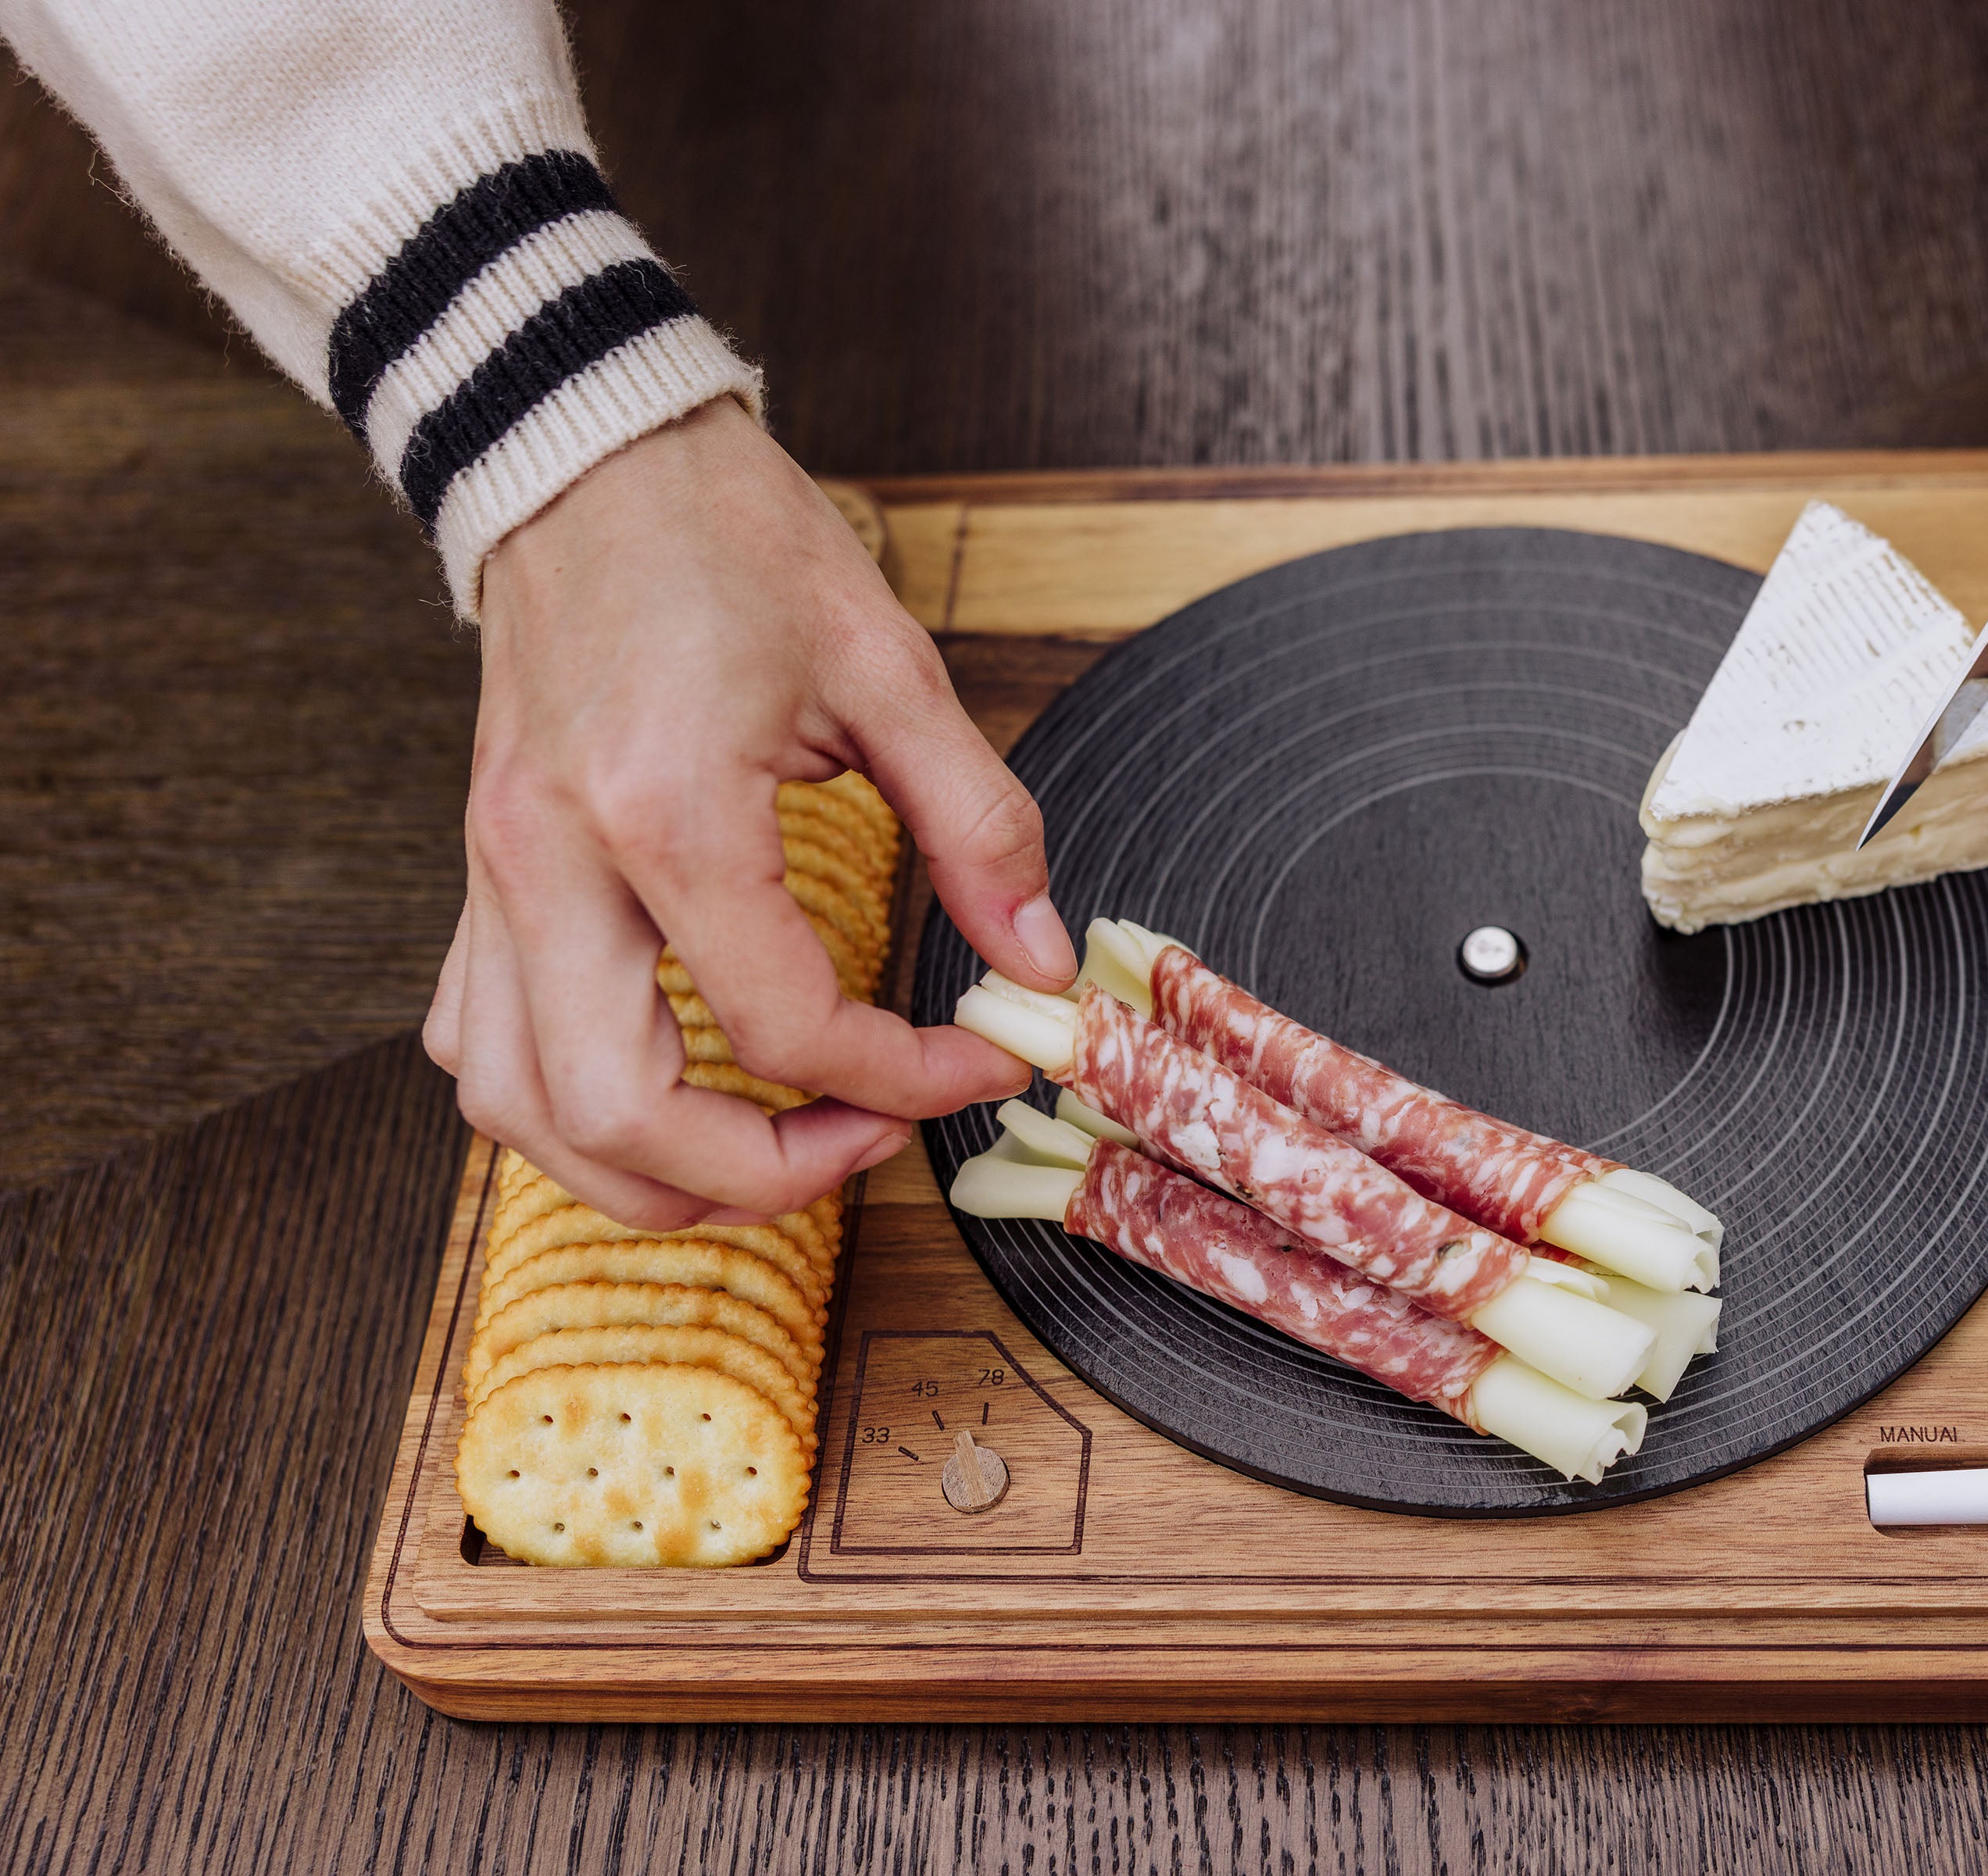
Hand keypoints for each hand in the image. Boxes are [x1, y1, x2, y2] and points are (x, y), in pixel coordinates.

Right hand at [421, 397, 1072, 1227]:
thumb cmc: (724, 537)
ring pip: (523, 1113)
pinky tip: (660, 1084)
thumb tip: (1041, 961)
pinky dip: (562, 1108)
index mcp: (667, 812)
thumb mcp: (889, 665)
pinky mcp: (476, 877)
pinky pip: (480, 1047)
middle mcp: (554, 865)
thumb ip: (978, 826)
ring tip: (768, 1149)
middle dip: (764, 1175)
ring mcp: (493, 878)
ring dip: (647, 1172)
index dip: (907, 1078)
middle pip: (622, 1119)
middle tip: (870, 1138)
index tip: (983, 1058)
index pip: (788, 1025)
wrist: (583, 453)